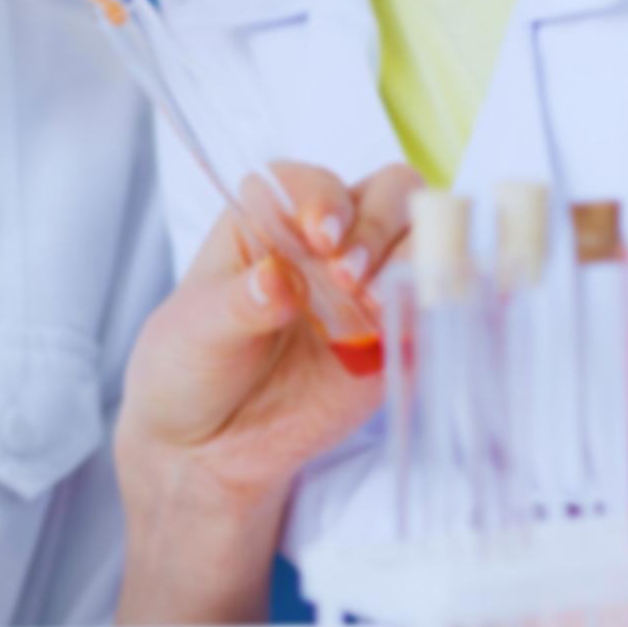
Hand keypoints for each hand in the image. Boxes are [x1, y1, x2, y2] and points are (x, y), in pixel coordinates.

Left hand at [114, 162, 419, 623]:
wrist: (210, 444)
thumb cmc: (189, 366)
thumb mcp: (195, 332)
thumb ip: (237, 305)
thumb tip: (274, 283)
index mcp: (269, 218)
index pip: (308, 182)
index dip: (322, 198)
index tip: (320, 236)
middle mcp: (327, 242)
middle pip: (388, 195)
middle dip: (378, 226)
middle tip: (348, 278)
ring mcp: (367, 286)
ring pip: (423, 240)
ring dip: (414, 260)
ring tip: (373, 306)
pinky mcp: (394, 337)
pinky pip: (433, 308)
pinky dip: (438, 306)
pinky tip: (416, 325)